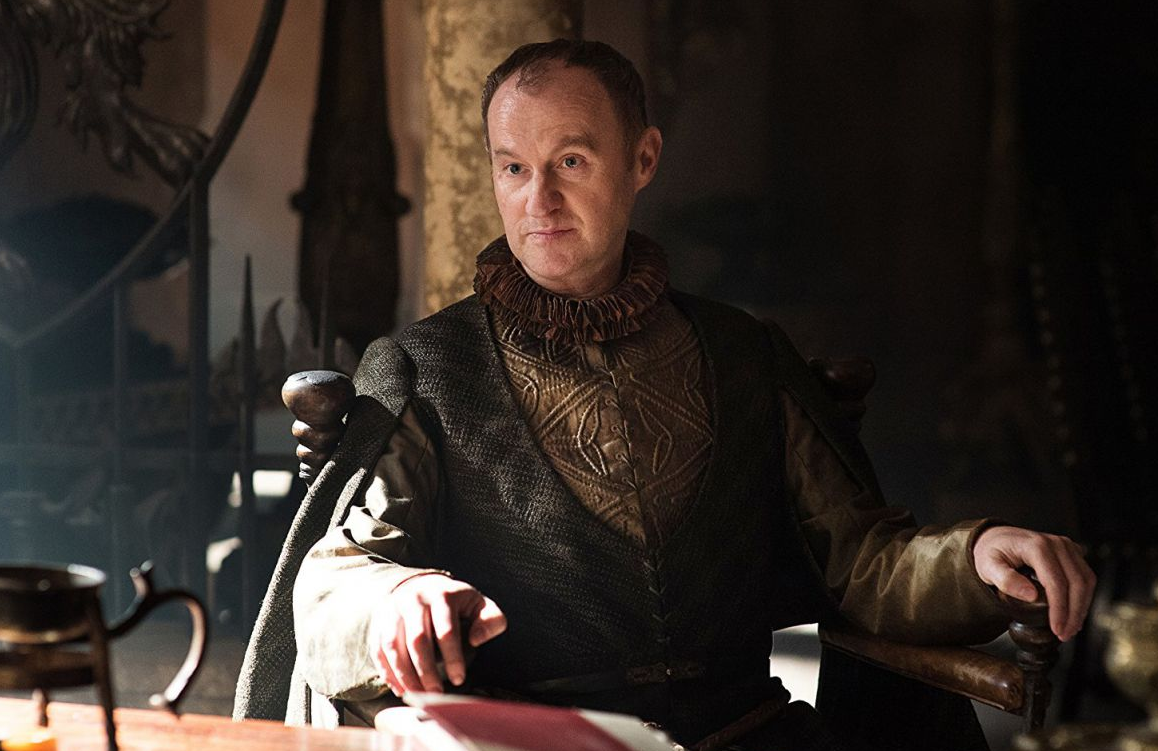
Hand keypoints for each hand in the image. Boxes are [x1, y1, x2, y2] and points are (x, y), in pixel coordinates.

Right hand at [368, 574, 506, 694]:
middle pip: (417, 640)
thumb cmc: (454, 602)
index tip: (459, 679)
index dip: (453, 657)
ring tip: (419, 695)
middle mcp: (414, 599)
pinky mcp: (379, 622)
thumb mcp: (478, 604)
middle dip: (427, 671)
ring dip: (405, 675)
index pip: (446, 630)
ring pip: (393, 646)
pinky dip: (387, 672)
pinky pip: (378, 650)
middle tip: (437, 694)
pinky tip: (400, 689)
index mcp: (442, 595)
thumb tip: (476, 639)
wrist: (420, 585)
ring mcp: (393, 610)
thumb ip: (490, 620)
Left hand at [973, 526, 1096, 641]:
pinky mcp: (1071, 552)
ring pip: (1086, 580)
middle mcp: (1055, 543)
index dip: (1059, 609)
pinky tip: (1075, 613)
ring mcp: (1066, 546)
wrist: (995, 538)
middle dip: (1074, 613)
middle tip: (1065, 634)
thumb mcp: (987, 566)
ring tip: (1071, 628)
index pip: (1056, 582)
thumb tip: (1031, 595)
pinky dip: (1084, 596)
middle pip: (1077, 583)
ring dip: (1082, 607)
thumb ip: (1006, 580)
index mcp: (1036, 546)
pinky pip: (1085, 576)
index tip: (1057, 628)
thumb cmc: (991, 552)